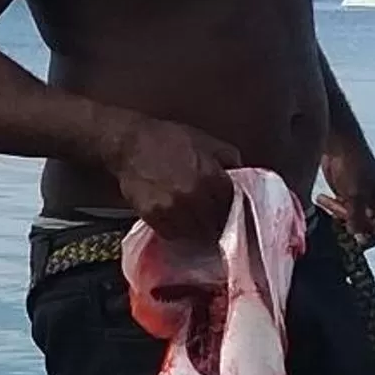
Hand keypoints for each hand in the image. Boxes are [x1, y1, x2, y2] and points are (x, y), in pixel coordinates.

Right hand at [109, 116, 240, 240]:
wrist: (132, 143)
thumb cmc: (169, 140)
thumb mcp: (208, 142)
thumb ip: (230, 161)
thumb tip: (242, 180)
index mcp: (212, 177)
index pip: (231, 207)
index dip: (230, 209)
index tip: (226, 210)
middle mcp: (194, 196)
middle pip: (215, 224)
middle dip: (215, 222)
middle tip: (210, 218)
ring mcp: (173, 208)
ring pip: (194, 233)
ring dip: (196, 229)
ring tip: (193, 220)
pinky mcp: (154, 216)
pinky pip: (172, 234)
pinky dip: (176, 230)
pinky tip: (176, 219)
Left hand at [321, 138, 374, 246]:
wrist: (338, 143)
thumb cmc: (353, 166)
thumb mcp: (355, 196)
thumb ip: (357, 219)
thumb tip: (358, 239)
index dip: (368, 240)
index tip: (351, 242)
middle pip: (365, 229)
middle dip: (349, 226)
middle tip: (334, 221)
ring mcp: (362, 199)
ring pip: (351, 220)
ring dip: (337, 216)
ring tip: (325, 202)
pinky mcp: (348, 196)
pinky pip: (341, 211)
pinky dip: (332, 208)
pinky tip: (322, 198)